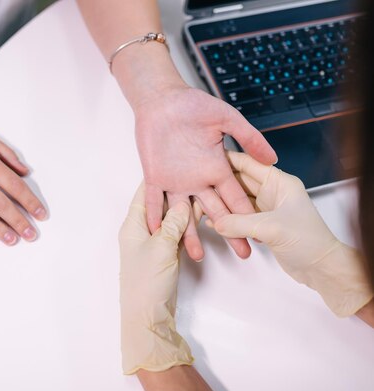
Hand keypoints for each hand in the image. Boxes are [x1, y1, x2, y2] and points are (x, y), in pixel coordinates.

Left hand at [119, 183, 192, 373]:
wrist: (148, 315)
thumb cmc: (147, 281)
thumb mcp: (161, 247)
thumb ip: (173, 224)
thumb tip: (183, 203)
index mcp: (133, 224)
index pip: (144, 193)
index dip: (158, 177)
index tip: (172, 162)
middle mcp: (142, 230)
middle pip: (162, 205)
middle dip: (179, 192)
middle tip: (198, 176)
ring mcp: (155, 242)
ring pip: (173, 220)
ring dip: (188, 211)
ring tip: (207, 193)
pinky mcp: (166, 254)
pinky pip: (179, 234)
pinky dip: (190, 227)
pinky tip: (206, 217)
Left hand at [134, 86, 276, 260]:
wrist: (163, 99)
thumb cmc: (192, 105)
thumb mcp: (226, 119)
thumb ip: (248, 137)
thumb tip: (272, 157)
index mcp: (216, 168)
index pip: (235, 198)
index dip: (247, 216)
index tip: (258, 234)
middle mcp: (198, 179)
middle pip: (215, 213)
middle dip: (229, 234)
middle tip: (243, 254)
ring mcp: (176, 181)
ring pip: (183, 213)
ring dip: (189, 234)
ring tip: (197, 255)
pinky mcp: (155, 177)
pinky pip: (153, 200)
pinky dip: (154, 215)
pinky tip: (158, 232)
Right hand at [214, 151, 373, 316]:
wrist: (321, 267)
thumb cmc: (309, 241)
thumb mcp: (271, 228)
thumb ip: (240, 223)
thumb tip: (215, 222)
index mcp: (279, 182)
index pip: (248, 163)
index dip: (226, 160)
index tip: (205, 160)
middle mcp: (271, 191)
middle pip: (237, 182)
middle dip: (218, 185)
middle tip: (197, 187)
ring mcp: (265, 208)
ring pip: (235, 201)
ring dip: (220, 205)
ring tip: (200, 207)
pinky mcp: (260, 224)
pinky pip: (237, 217)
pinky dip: (225, 220)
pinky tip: (211, 222)